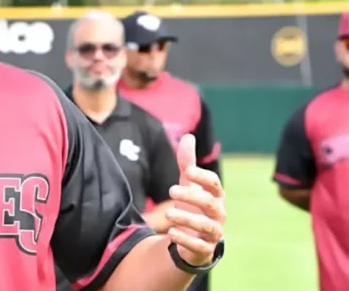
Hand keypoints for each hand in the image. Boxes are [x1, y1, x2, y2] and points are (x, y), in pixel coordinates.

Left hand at [165, 134, 225, 265]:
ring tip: (169, 215)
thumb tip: (188, 136)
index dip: (203, 176)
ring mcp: (213, 233)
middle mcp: (218, 215)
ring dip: (188, 219)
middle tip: (171, 189)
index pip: (215, 184)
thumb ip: (187, 163)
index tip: (187, 170)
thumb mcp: (188, 185)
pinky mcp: (205, 250)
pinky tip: (171, 234)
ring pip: (207, 227)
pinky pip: (199, 247)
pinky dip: (186, 240)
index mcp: (215, 197)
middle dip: (193, 196)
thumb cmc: (193, 207)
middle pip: (211, 204)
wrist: (193, 240)